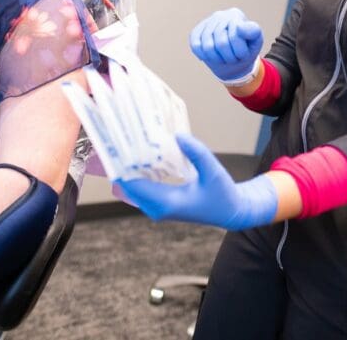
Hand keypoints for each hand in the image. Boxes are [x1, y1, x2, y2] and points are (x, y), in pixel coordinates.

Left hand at [115, 133, 277, 230]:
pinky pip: (141, 187)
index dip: (121, 165)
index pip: (133, 184)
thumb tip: (178, 135)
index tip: (115, 143)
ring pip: (132, 186)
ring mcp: (157, 208)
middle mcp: (157, 208)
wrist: (231, 212)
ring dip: (128, 166)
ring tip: (125, 141)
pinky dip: (137, 171)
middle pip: (128, 185)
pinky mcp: (159, 204)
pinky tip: (139, 153)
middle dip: (121, 162)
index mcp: (166, 203)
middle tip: (118, 135)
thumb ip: (197, 153)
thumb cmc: (223, 194)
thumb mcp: (213, 171)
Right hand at [189, 8, 262, 84]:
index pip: (235, 37)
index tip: (243, 54)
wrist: (234, 59)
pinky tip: (211, 56)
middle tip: (233, 58)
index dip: (240, 52)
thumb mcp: (256, 42)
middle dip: (229, 57)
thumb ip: (253, 31)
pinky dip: (203, 55)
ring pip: (208, 47)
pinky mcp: (196, 32)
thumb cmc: (246, 49)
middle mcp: (220, 15)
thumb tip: (238, 26)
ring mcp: (206, 23)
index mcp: (236, 15)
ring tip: (223, 57)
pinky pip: (196, 46)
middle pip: (221, 43)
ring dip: (217, 59)